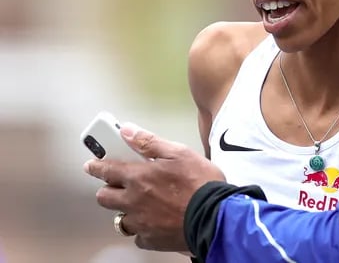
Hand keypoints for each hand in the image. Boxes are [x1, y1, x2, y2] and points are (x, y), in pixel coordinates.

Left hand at [84, 123, 224, 251]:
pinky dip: (143, 229)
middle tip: (116, 186)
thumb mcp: (179, 153)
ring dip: (125, 211)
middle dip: (107, 189)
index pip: (107, 170)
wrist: (215, 217)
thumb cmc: (201, 184)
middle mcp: (134, 201)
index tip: (91, 164)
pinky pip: (138, 236)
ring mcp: (141, 222)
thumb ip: (150, 142)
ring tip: (139, 205)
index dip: (96, 166)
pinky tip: (154, 222)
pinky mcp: (151, 239)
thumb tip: (128, 131)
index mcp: (139, 177)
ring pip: (119, 219)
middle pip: (105, 197)